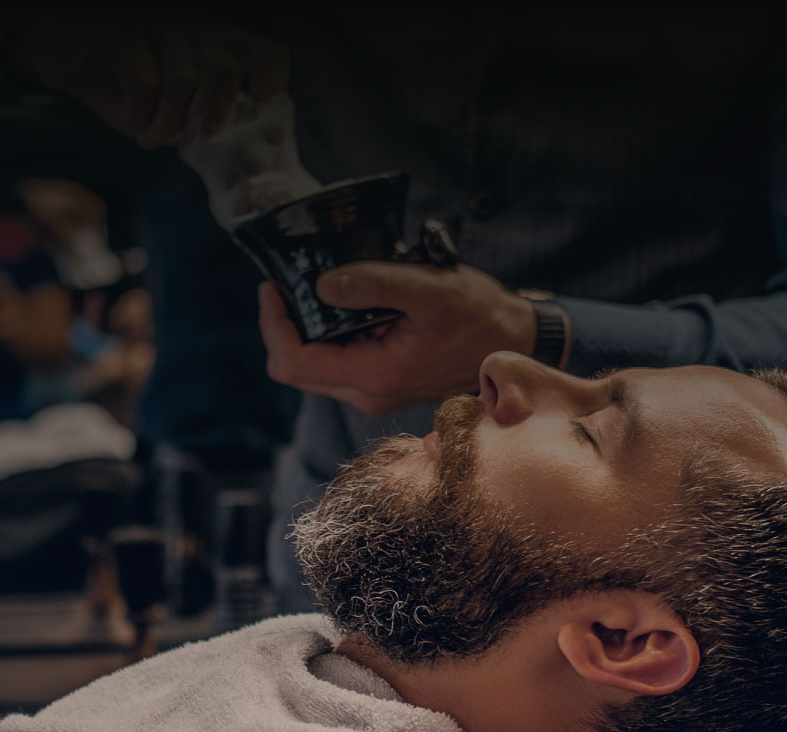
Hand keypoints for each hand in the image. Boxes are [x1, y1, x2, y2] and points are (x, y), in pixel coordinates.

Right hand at [7, 15, 288, 148]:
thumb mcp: (171, 105)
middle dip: (212, 112)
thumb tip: (231, 146)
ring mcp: (157, 25)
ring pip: (182, 80)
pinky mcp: (124, 34)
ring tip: (150, 136)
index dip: (270, 80)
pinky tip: (128, 120)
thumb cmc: (122, 83)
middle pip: (223, 68)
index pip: (266, 52)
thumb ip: (202, 117)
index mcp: (215, 42)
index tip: (256, 107)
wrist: (61, 53)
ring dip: (166, 121)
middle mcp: (192, 27)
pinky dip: (138, 113)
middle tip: (201, 136)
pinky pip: (145, 83)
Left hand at [258, 263, 536, 416]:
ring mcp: (374, 393)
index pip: (292, 364)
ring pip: (313, 366)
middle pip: (296, 367)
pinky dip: (329, 334)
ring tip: (321, 288)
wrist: (512, 343)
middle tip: (291, 281)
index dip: (273, 325)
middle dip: (285, 324)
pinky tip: (346, 304)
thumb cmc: (478, 315)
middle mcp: (369, 395)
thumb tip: (321, 285)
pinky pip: (336, 362)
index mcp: (376, 377)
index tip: (274, 285)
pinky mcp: (381, 385)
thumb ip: (374, 283)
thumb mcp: (429, 288)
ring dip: (307, 328)